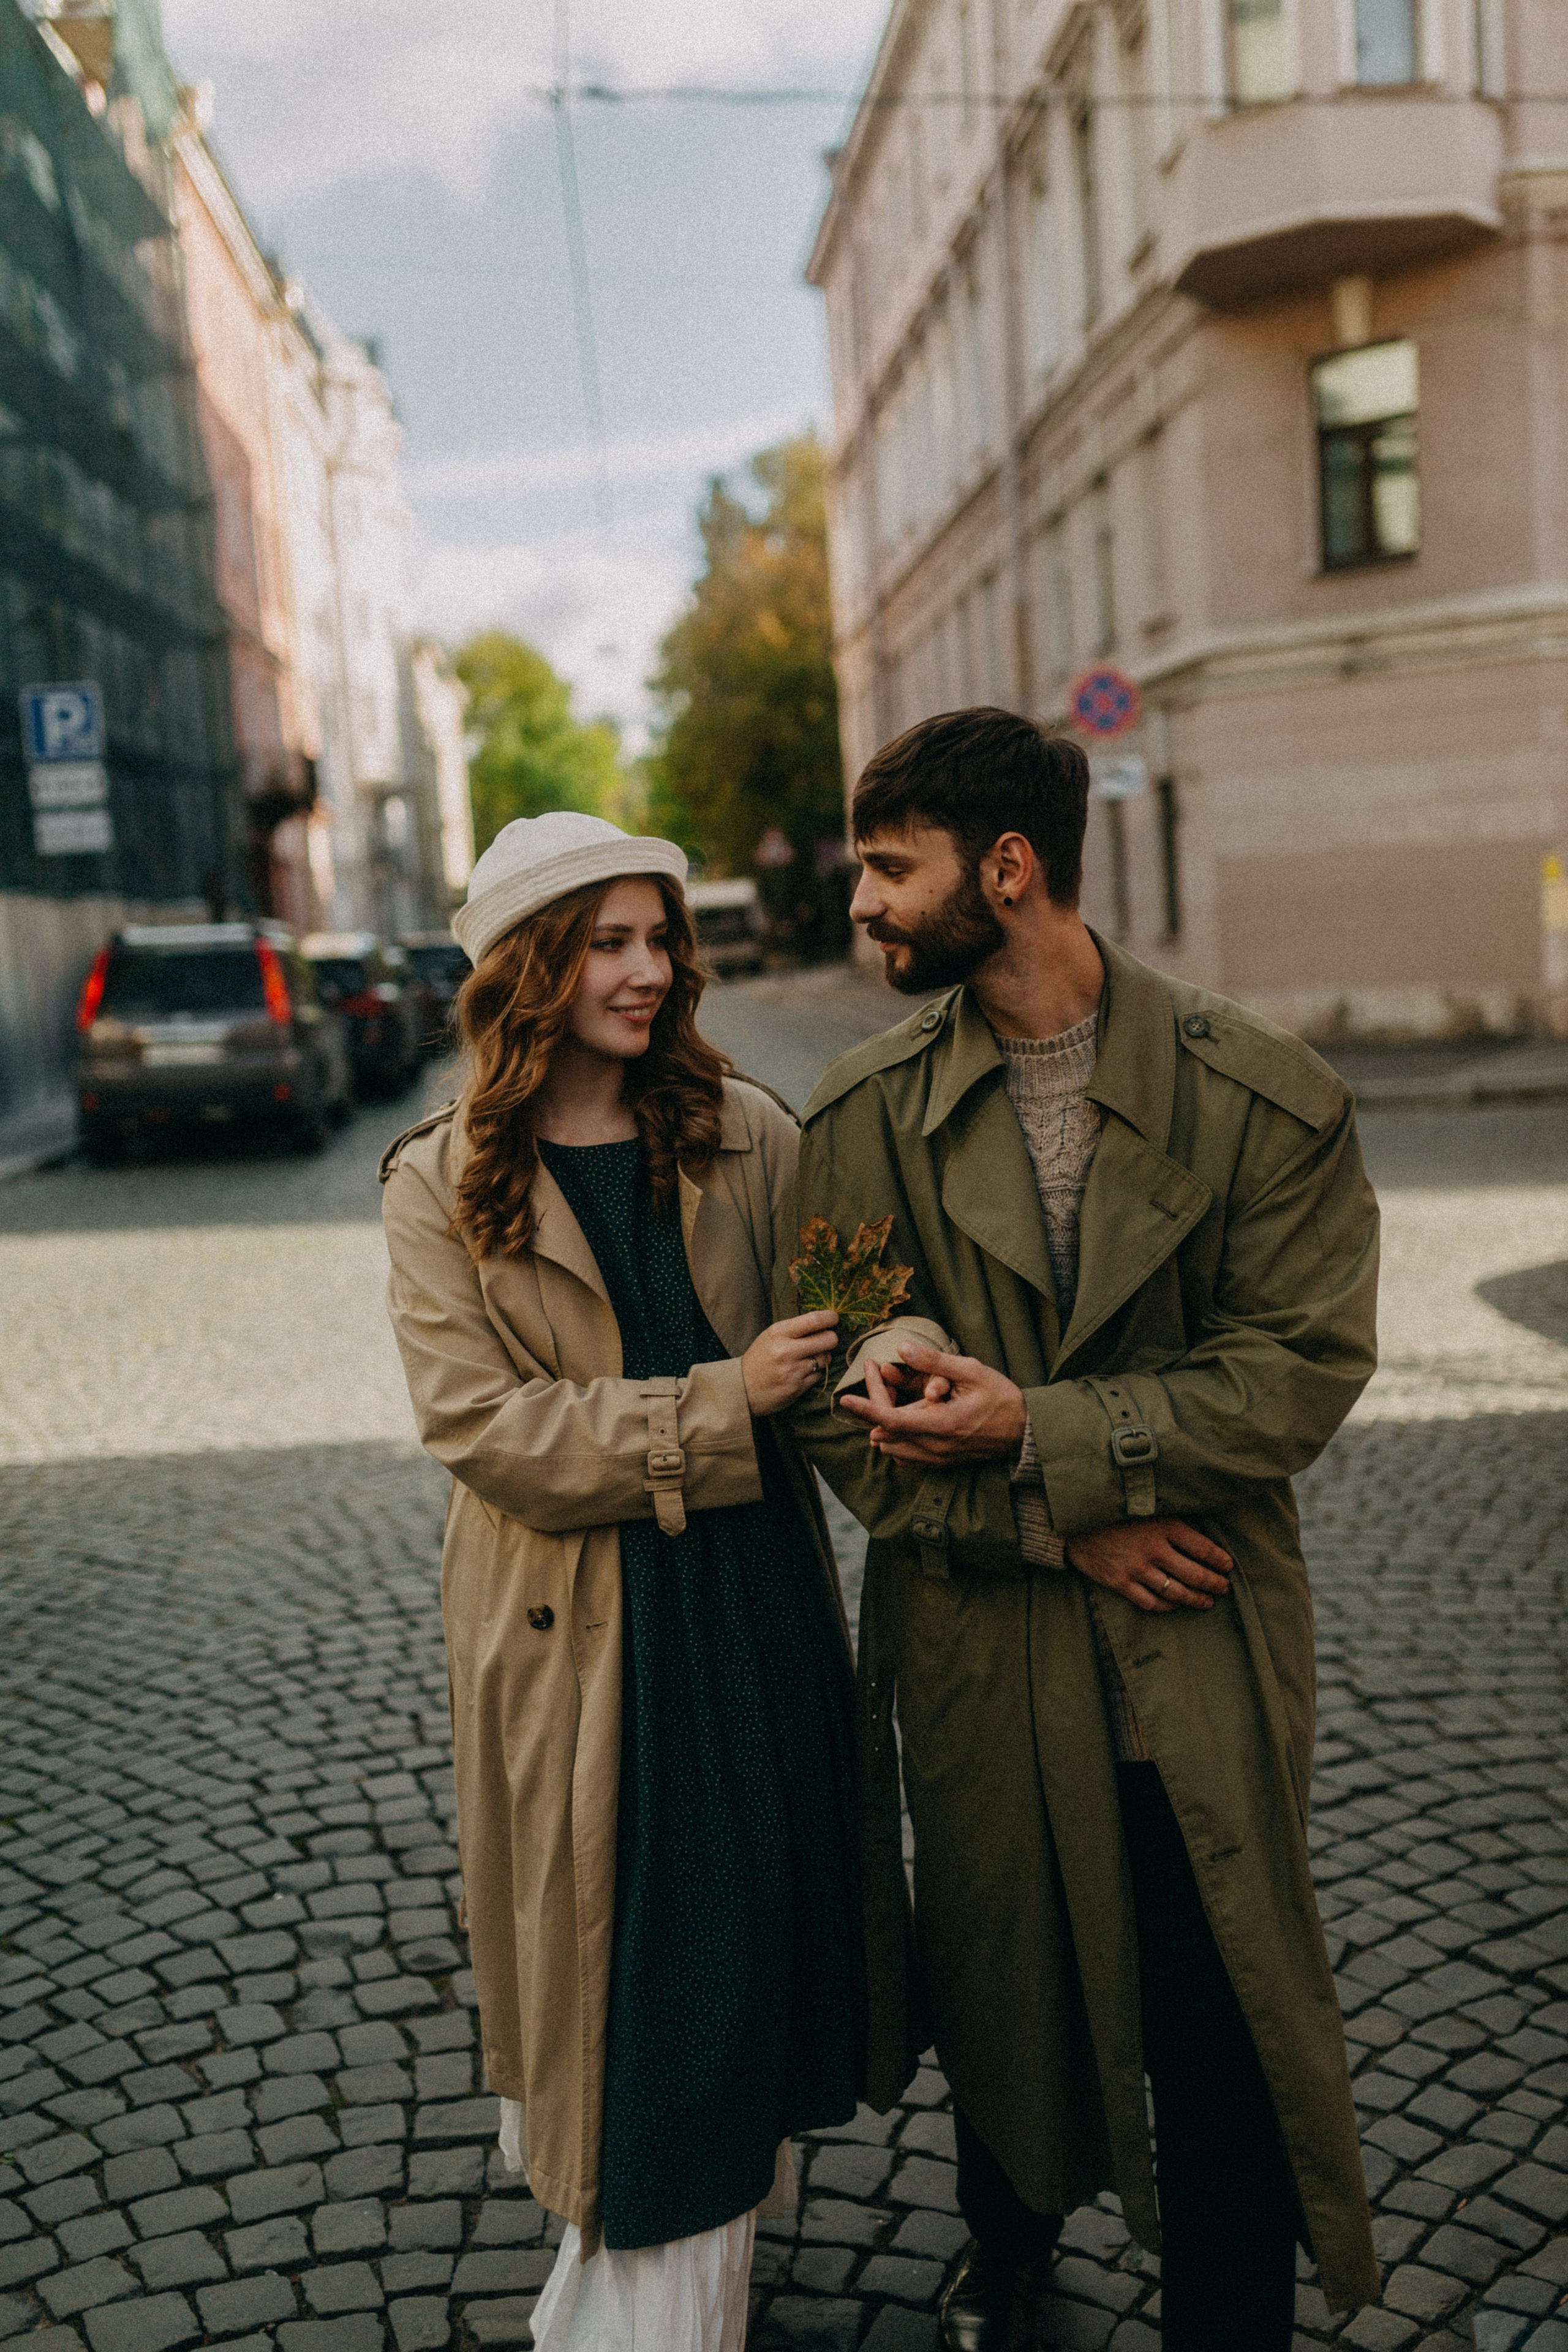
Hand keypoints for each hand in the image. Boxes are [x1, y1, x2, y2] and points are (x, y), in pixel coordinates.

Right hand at [742, 1310, 839, 1415]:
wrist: (742, 1388)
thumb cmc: (759, 1358)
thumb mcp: (770, 1336)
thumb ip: (795, 1328)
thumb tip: (824, 1322)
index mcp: (778, 1333)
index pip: (814, 1320)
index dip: (830, 1318)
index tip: (834, 1318)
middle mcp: (787, 1351)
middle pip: (828, 1339)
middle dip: (831, 1338)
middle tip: (827, 1339)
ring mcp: (793, 1371)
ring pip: (826, 1358)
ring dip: (823, 1356)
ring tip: (811, 1357)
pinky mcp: (798, 1388)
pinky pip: (819, 1375)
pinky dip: (815, 1372)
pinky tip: (803, 1372)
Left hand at [838, 1338, 1025, 1463]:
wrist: (1025, 1431)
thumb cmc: (1001, 1398)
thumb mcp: (971, 1370)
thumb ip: (934, 1361)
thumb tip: (902, 1348)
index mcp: (941, 1424)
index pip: (891, 1419)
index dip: (865, 1409)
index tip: (844, 1400)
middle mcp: (936, 1446)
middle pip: (888, 1433)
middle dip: (874, 1409)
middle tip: (876, 1380)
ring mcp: (939, 1458)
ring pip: (894, 1449)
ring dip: (884, 1427)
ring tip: (888, 1399)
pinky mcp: (943, 1463)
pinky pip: (909, 1457)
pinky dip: (898, 1441)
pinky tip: (903, 1421)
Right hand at [1066, 1518, 1232, 1612]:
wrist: (1074, 1522)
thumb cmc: (1114, 1511)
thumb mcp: (1147, 1507)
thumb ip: (1172, 1520)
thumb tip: (1201, 1533)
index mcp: (1164, 1526)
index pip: (1203, 1548)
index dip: (1220, 1560)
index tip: (1228, 1566)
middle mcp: (1153, 1549)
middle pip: (1195, 1575)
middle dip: (1215, 1585)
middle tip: (1224, 1588)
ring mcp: (1136, 1569)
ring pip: (1176, 1593)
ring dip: (1196, 1600)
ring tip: (1207, 1602)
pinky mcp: (1120, 1583)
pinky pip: (1151, 1603)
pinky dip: (1167, 1607)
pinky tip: (1174, 1606)